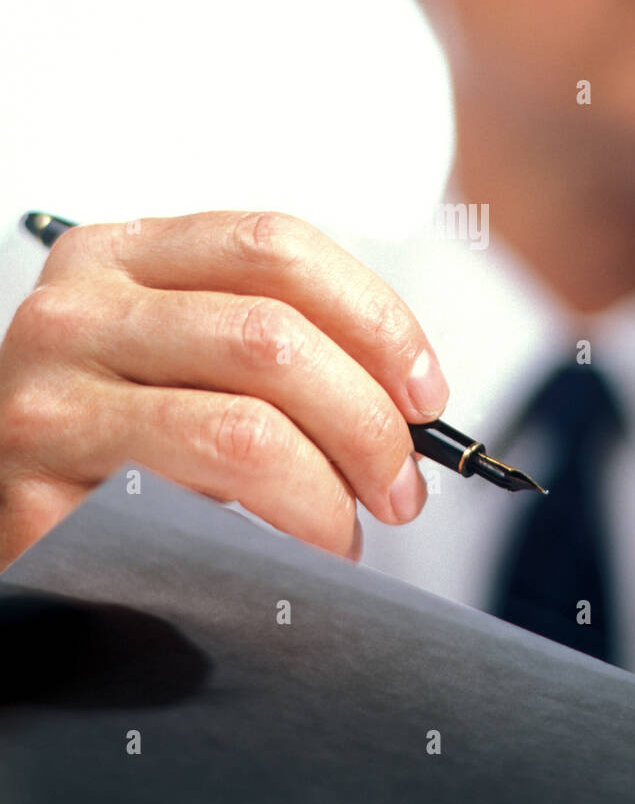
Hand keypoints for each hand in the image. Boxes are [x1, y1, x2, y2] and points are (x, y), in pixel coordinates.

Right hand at [0, 211, 448, 569]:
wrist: (11, 515)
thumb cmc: (113, 440)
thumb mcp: (179, 356)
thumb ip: (269, 346)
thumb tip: (408, 394)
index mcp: (120, 254)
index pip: (274, 245)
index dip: (374, 317)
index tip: (424, 391)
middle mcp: (74, 312)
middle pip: (271, 337)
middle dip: (367, 421)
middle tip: (399, 486)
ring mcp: (48, 402)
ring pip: (244, 430)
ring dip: (329, 493)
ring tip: (346, 532)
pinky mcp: (40, 499)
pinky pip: (193, 517)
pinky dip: (272, 542)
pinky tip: (287, 558)